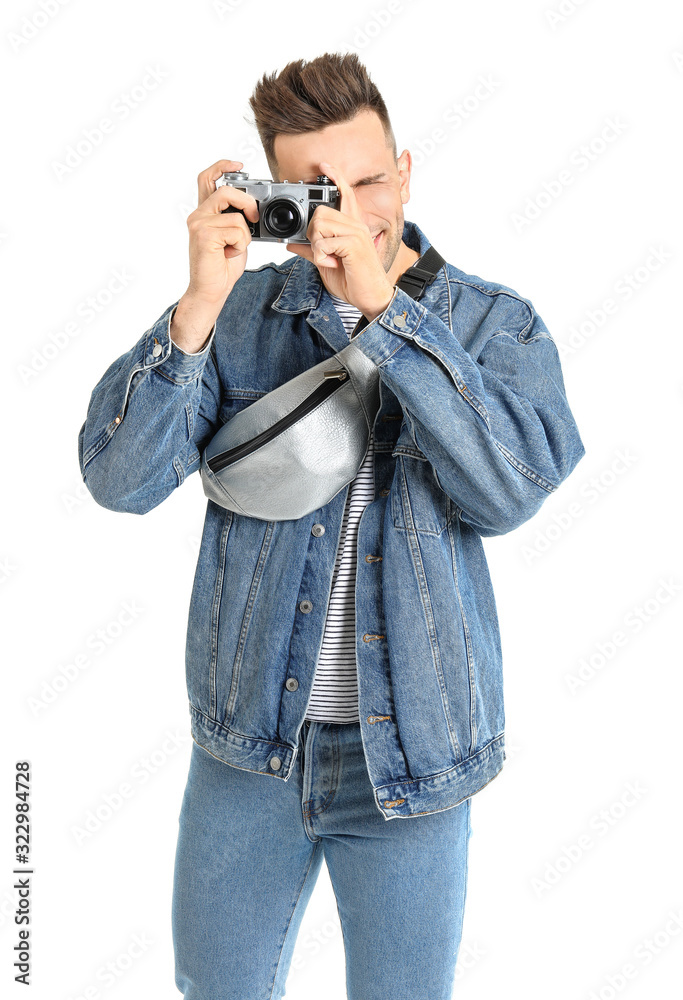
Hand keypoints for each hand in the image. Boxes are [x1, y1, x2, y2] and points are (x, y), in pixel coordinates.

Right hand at [184, 159, 259, 308]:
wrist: (211, 290)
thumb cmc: (222, 266)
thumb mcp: (234, 236)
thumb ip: (237, 218)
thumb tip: (253, 207)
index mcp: (204, 213)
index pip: (207, 179)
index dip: (222, 166)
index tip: (239, 164)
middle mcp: (198, 215)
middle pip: (226, 191)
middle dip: (247, 202)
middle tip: (255, 218)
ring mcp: (199, 224)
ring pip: (236, 216)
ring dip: (244, 235)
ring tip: (234, 248)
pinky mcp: (204, 235)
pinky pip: (236, 230)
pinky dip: (241, 245)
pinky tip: (229, 254)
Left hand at [286, 160, 394, 321]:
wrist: (371, 298)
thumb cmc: (354, 281)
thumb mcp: (326, 264)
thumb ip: (312, 251)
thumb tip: (292, 244)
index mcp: (352, 227)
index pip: (345, 195)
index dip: (335, 178)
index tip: (324, 165)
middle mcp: (356, 225)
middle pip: (321, 212)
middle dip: (313, 233)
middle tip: (322, 251)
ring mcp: (357, 233)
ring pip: (320, 224)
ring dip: (317, 245)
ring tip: (330, 258)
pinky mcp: (354, 244)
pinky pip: (324, 242)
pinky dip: (322, 256)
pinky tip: (334, 264)